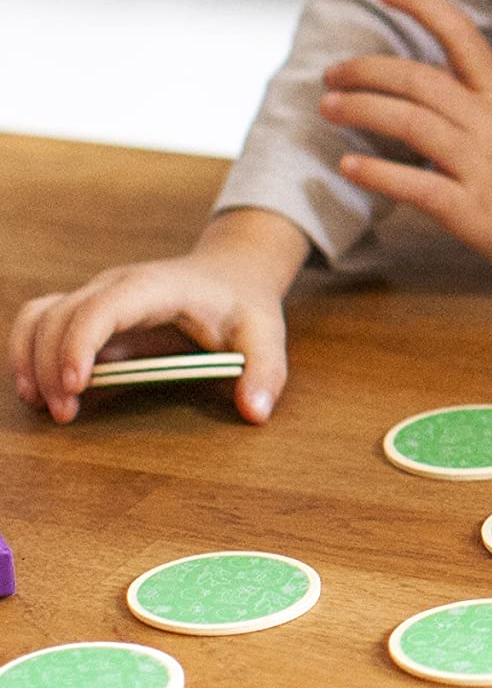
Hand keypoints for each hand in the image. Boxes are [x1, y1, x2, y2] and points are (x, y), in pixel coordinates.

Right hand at [10, 206, 306, 424]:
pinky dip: (28, 353)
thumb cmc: (244, 304)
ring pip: (39, 316)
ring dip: (29, 359)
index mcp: (157, 287)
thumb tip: (255, 411)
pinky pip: (40, 322)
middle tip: (65, 415)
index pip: (104, 307)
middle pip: (60, 316)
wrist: (231, 272)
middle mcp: (116, 285)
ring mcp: (97, 295)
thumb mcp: (266, 334)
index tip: (75, 386)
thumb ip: (266, 371)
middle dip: (51, 366)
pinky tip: (39, 390)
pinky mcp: (88, 311)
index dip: (80, 343)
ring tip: (43, 405)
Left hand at [320, 0, 491, 289]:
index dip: (421, 4)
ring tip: (327, 108)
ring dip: (360, 110)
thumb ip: (475, 100)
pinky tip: (347, 166)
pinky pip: (415, 185)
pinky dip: (376, 173)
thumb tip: (418, 84)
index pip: (460, 34)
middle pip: (418, 80)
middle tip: (331, 74)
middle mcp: (490, 123)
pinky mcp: (471, 210)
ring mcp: (481, 166)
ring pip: (409, 123)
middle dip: (364, 70)